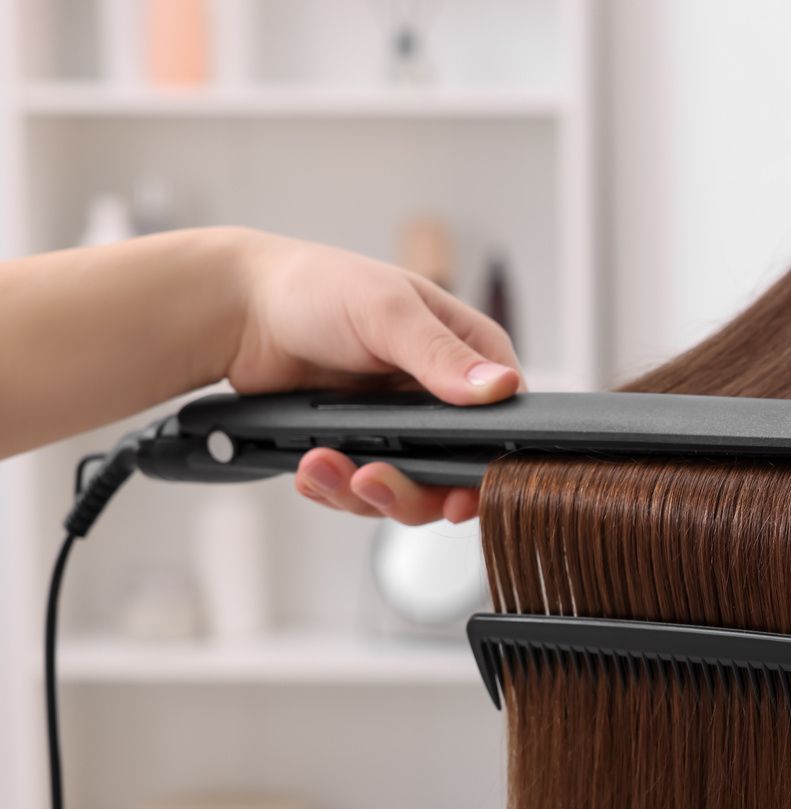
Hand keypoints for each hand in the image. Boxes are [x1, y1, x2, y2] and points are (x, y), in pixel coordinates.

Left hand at [228, 231, 521, 523]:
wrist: (239, 310)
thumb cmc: (315, 288)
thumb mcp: (386, 313)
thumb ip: (441, 355)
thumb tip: (500, 387)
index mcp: (466, 352)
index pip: (505, 420)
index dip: (488, 465)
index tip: (460, 492)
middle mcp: (441, 395)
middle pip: (456, 472)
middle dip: (412, 489)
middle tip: (372, 481)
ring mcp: (402, 426)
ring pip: (408, 490)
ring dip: (362, 492)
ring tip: (322, 466)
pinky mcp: (362, 447)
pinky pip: (362, 492)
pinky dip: (333, 489)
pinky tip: (311, 467)